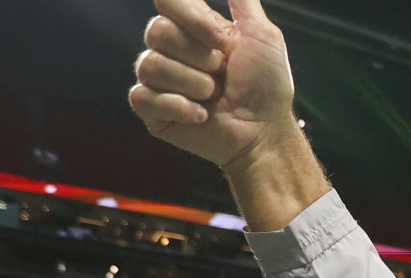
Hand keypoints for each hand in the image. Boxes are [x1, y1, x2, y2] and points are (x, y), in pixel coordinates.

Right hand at [129, 0, 292, 166]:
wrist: (265, 132)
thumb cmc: (267, 87)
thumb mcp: (262, 36)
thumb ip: (242, 1)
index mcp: (192, 27)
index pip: (167, 1)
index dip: (192, 19)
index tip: (221, 41)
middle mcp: (170, 48)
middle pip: (157, 32)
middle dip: (200, 58)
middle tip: (223, 74)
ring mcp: (159, 79)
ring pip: (151, 65)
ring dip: (194, 84)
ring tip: (215, 96)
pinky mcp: (152, 109)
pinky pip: (143, 97)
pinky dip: (180, 107)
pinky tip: (202, 115)